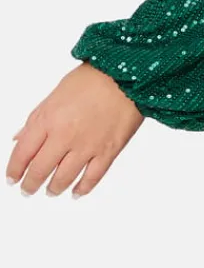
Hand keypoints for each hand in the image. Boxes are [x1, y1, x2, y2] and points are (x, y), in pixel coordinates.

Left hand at [6, 62, 144, 197]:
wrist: (127, 75)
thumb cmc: (93, 77)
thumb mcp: (56, 93)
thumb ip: (37, 119)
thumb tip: (20, 138)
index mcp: (49, 119)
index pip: (23, 153)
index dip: (14, 169)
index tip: (12, 177)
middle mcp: (65, 136)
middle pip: (40, 170)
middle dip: (30, 184)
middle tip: (27, 189)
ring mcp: (87, 146)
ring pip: (63, 178)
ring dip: (53, 188)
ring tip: (50, 191)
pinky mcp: (108, 151)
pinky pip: (92, 178)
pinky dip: (82, 188)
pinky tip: (76, 192)